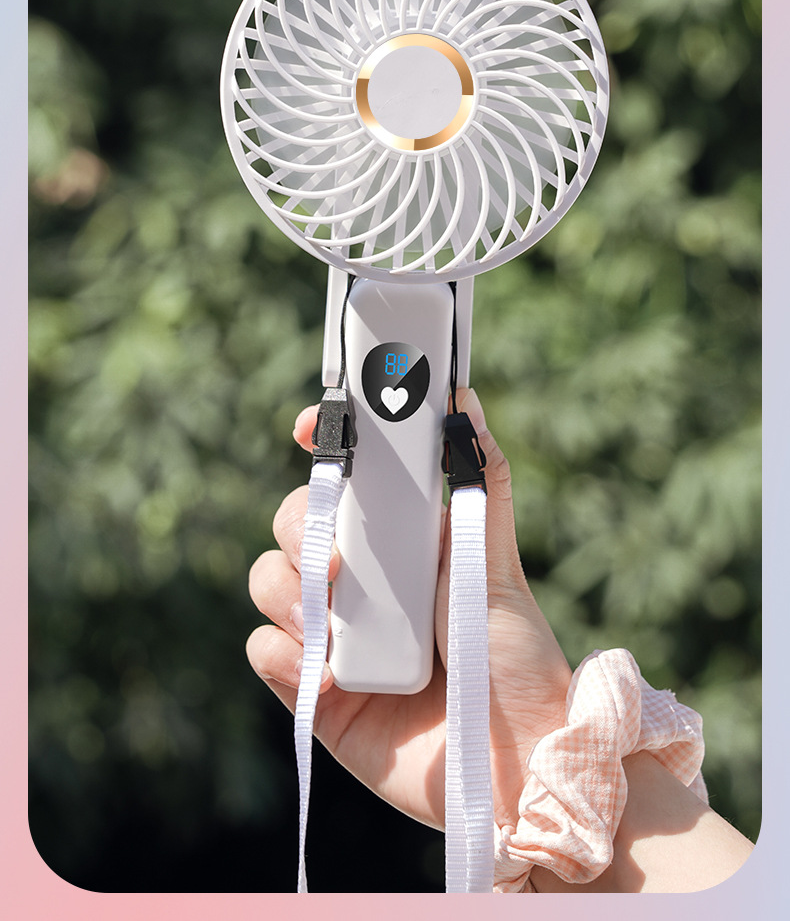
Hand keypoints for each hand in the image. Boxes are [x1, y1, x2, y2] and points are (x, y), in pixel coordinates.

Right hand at [246, 388, 570, 831]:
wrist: (515, 768)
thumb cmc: (514, 662)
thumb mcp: (497, 562)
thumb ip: (480, 482)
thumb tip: (463, 400)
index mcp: (398, 542)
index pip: (339, 479)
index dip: (318, 446)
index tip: (309, 428)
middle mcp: (359, 583)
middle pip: (294, 522)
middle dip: (301, 526)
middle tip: (337, 560)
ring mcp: (333, 636)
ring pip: (268, 579)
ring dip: (287, 590)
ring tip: (331, 623)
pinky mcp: (316, 695)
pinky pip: (265, 651)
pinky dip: (282, 652)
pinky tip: (326, 673)